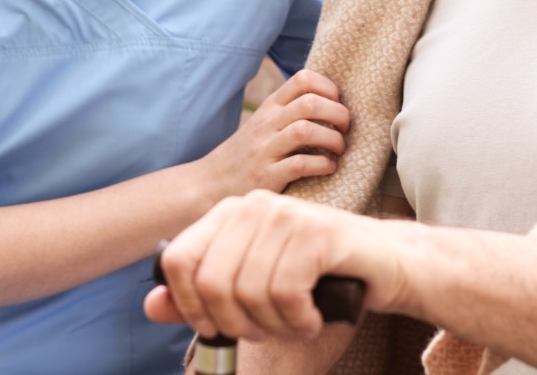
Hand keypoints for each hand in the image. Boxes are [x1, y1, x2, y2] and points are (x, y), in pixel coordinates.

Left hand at [144, 191, 404, 341]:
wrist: (386, 265)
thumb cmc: (319, 278)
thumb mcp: (252, 288)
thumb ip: (199, 297)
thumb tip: (150, 306)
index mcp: (230, 212)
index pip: (177, 260)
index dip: (189, 306)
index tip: (215, 327)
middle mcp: (254, 204)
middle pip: (212, 282)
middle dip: (236, 324)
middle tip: (265, 331)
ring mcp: (286, 215)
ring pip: (249, 292)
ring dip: (274, 327)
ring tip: (296, 323)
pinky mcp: (317, 233)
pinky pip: (285, 293)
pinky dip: (299, 320)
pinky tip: (314, 317)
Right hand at [195, 70, 349, 201]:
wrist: (211, 182)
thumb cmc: (248, 152)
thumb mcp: (264, 123)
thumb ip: (290, 110)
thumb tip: (332, 100)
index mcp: (270, 107)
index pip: (302, 79)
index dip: (328, 87)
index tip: (338, 103)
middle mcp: (267, 124)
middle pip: (309, 104)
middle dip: (337, 114)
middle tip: (346, 127)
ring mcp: (266, 150)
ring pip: (305, 131)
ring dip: (332, 139)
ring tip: (339, 148)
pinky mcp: (267, 176)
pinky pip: (300, 164)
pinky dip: (322, 165)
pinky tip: (329, 167)